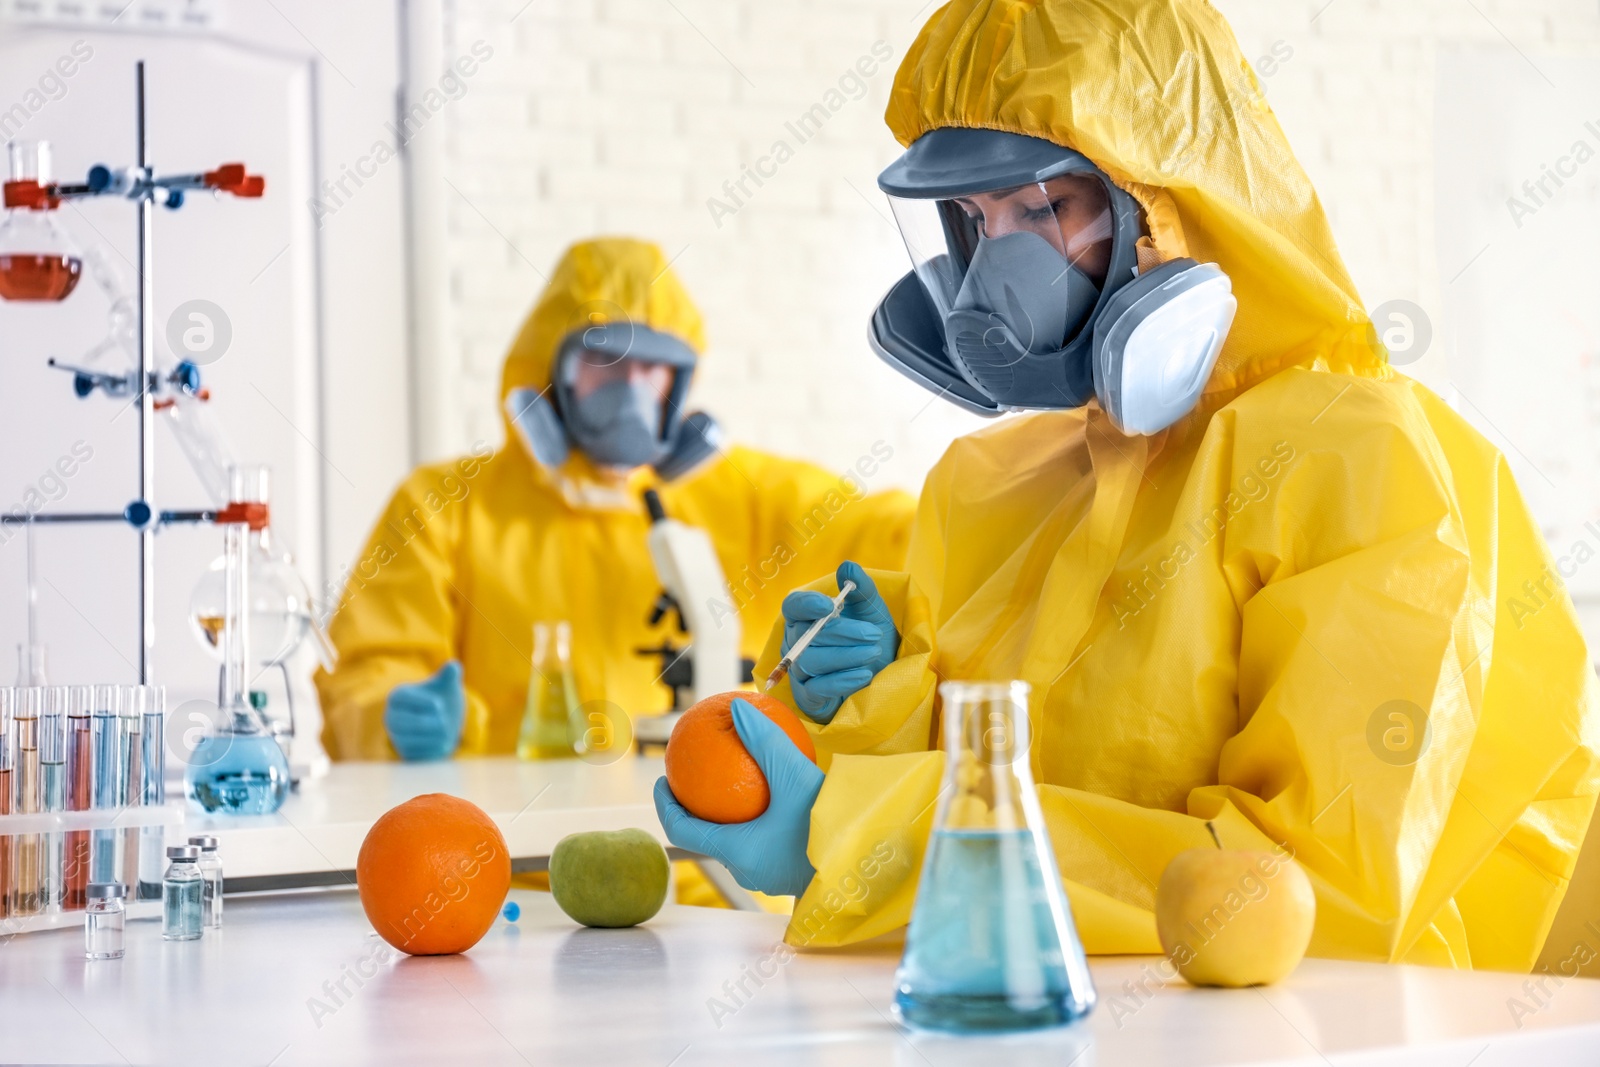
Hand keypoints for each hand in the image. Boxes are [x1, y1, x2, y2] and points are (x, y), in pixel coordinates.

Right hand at [385, 661, 465, 760]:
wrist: (444, 723)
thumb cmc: (442, 700)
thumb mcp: (447, 686)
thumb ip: (450, 675)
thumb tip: (454, 666)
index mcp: (399, 696)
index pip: (402, 698)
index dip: (421, 702)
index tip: (440, 705)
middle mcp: (392, 716)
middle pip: (400, 721)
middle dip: (424, 723)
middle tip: (445, 722)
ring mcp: (397, 736)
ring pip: (405, 740)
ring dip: (428, 737)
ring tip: (447, 734)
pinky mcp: (405, 752)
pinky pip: (412, 754)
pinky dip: (428, 751)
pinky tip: (444, 745)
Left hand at [654, 698, 824, 897]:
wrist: (875, 861)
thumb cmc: (832, 824)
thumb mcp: (795, 774)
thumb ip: (763, 740)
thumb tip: (736, 708)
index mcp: (738, 852)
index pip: (683, 831)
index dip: (665, 805)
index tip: (662, 781)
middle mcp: (750, 870)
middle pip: (708, 838)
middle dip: (697, 809)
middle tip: (694, 780)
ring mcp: (772, 876)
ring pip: (737, 844)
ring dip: (728, 818)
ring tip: (733, 786)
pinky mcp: (794, 873)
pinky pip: (764, 845)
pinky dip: (756, 822)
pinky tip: (775, 797)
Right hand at [780, 561, 897, 722]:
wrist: (883, 675)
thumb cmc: (872, 638)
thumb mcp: (873, 611)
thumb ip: (861, 589)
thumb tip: (848, 567)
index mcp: (807, 618)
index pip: (793, 607)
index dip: (806, 605)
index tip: (829, 605)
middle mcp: (796, 643)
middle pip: (806, 635)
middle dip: (842, 633)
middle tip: (872, 634)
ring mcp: (800, 671)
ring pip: (811, 661)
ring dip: (845, 656)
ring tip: (873, 652)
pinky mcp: (808, 696)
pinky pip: (817, 688)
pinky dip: (842, 680)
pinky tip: (864, 674)